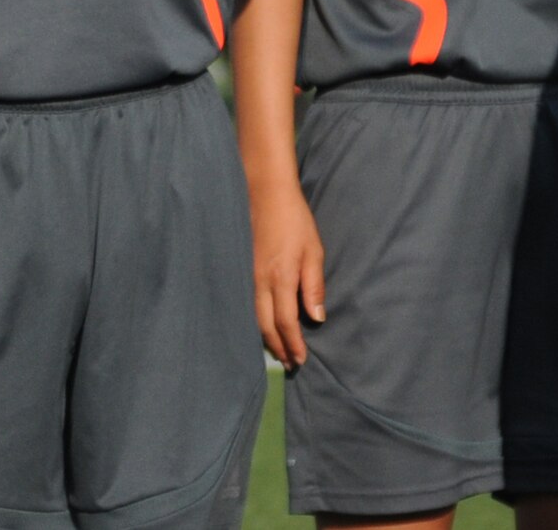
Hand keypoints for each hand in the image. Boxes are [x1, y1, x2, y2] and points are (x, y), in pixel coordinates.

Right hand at [251, 181, 325, 369]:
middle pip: (266, 325)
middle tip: (289, 364)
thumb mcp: (313, 250)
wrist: (264, 193)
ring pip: (252, 317)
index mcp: (281, 278)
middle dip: (278, 347)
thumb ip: (313, 285)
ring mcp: (247, 276)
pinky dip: (254, 321)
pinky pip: (246, 303)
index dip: (293, 343)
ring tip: (276, 351)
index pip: (286, 322)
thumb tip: (316, 318)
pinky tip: (260, 325)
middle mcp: (260, 281)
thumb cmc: (294, 220)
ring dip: (265, 337)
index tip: (300, 360)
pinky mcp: (241, 269)